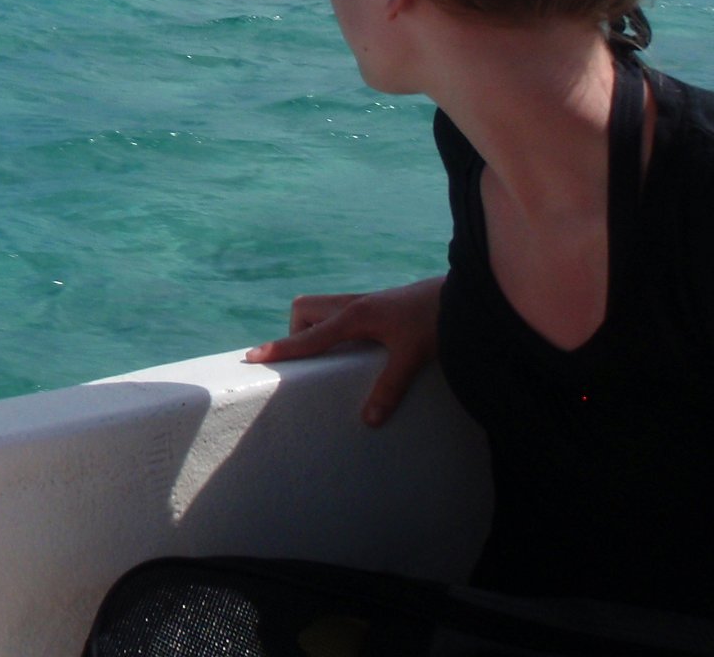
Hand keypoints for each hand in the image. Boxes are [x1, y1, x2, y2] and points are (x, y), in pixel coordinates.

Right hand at [244, 276, 443, 426]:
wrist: (461, 293)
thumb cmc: (437, 320)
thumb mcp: (413, 356)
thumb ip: (389, 387)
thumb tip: (368, 420)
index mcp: (354, 316)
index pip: (308, 336)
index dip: (281, 349)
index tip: (253, 357)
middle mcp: (351, 304)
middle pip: (304, 311)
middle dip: (298, 332)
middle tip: (312, 358)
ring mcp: (362, 301)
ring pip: (320, 307)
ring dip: (315, 327)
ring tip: (332, 353)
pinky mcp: (373, 303)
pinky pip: (337, 311)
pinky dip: (332, 325)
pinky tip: (355, 344)